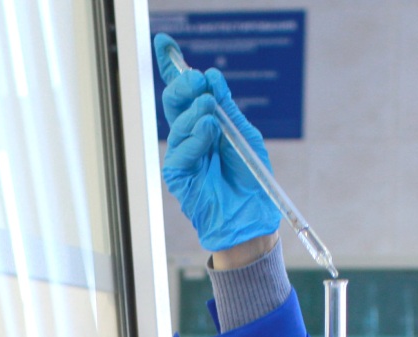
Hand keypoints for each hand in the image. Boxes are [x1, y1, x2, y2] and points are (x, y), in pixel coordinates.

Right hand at [155, 34, 280, 251]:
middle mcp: (188, 137)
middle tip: (198, 81)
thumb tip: (211, 77)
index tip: (165, 43)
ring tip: (211, 112)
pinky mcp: (178, 176)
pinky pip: (180, 151)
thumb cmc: (249, 176)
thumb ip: (227, 107)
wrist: (252, 213)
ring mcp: (181, 156)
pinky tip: (209, 133)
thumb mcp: (243, 133)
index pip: (184, 93)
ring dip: (195, 112)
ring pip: (177, 124)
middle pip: (174, 102)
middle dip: (184, 86)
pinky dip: (196, 138)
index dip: (172, 67)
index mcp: (203, 123)